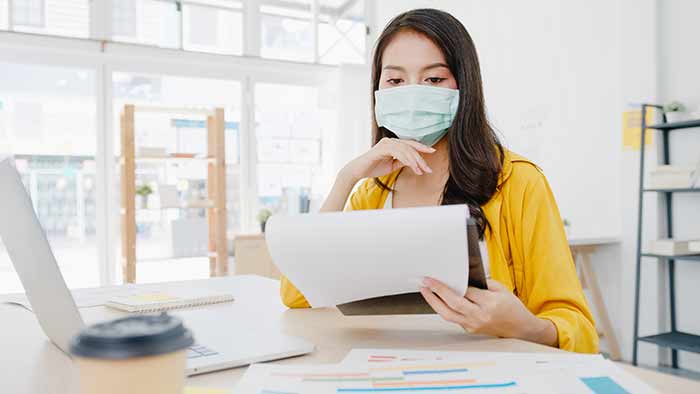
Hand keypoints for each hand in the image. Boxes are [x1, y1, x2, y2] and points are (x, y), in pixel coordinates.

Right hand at [339, 138, 434, 182]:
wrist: (358, 171)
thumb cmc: (373, 168)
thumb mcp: (392, 165)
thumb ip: (402, 162)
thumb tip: (413, 162)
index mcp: (392, 144)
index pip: (410, 144)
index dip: (422, 147)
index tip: (433, 151)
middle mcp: (390, 141)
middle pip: (410, 147)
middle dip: (421, 158)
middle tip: (428, 168)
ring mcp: (385, 144)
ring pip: (406, 150)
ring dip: (415, 161)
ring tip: (421, 171)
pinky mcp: (381, 149)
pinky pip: (398, 153)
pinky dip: (407, 160)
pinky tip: (413, 167)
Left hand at [420, 277, 557, 346]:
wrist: (520, 328)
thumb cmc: (511, 307)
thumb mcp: (501, 289)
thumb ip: (482, 282)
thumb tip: (463, 275)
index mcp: (489, 304)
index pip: (465, 292)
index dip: (449, 284)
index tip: (437, 276)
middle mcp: (480, 316)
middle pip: (452, 304)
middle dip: (436, 292)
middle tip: (425, 282)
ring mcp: (473, 325)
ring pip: (448, 315)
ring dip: (433, 302)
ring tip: (424, 290)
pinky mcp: (470, 329)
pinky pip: (453, 318)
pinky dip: (444, 308)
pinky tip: (437, 299)